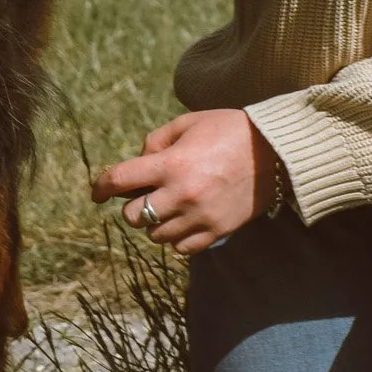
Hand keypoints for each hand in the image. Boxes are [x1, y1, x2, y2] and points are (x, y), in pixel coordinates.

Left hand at [90, 109, 279, 254]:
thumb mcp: (188, 123)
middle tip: (145, 193)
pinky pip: (180, 248)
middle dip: (132, 204)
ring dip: (154, 221)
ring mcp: (199, 217)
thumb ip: (157, 140)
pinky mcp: (216, 232)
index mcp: (171, 163)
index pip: (121, 180)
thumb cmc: (229, 130)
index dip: (101, 186)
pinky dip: (175, 237)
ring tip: (168, 204)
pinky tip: (184, 220)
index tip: (96, 192)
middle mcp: (181, 194)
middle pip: (132, 216)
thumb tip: (139, 160)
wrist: (274, 152)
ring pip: (155, 235)